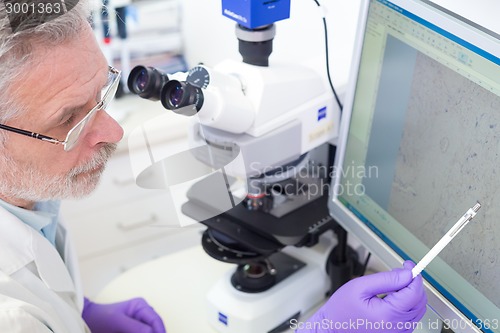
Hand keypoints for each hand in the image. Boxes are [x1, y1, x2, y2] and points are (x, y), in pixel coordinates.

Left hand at [82, 297, 165, 332]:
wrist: (86, 321)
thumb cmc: (99, 318)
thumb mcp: (117, 322)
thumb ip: (135, 327)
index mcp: (141, 307)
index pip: (156, 321)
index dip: (160, 332)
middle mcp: (143, 315)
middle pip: (155, 329)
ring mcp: (138, 325)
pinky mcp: (133, 332)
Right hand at [297, 261, 426, 332]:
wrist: (332, 328)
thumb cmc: (341, 310)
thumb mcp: (359, 287)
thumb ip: (385, 279)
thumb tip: (406, 274)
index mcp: (387, 315)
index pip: (414, 292)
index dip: (414, 275)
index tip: (409, 265)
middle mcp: (396, 327)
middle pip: (419, 301)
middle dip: (413, 283)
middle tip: (400, 273)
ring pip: (417, 309)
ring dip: (411, 294)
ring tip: (393, 285)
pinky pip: (410, 318)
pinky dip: (407, 305)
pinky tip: (393, 298)